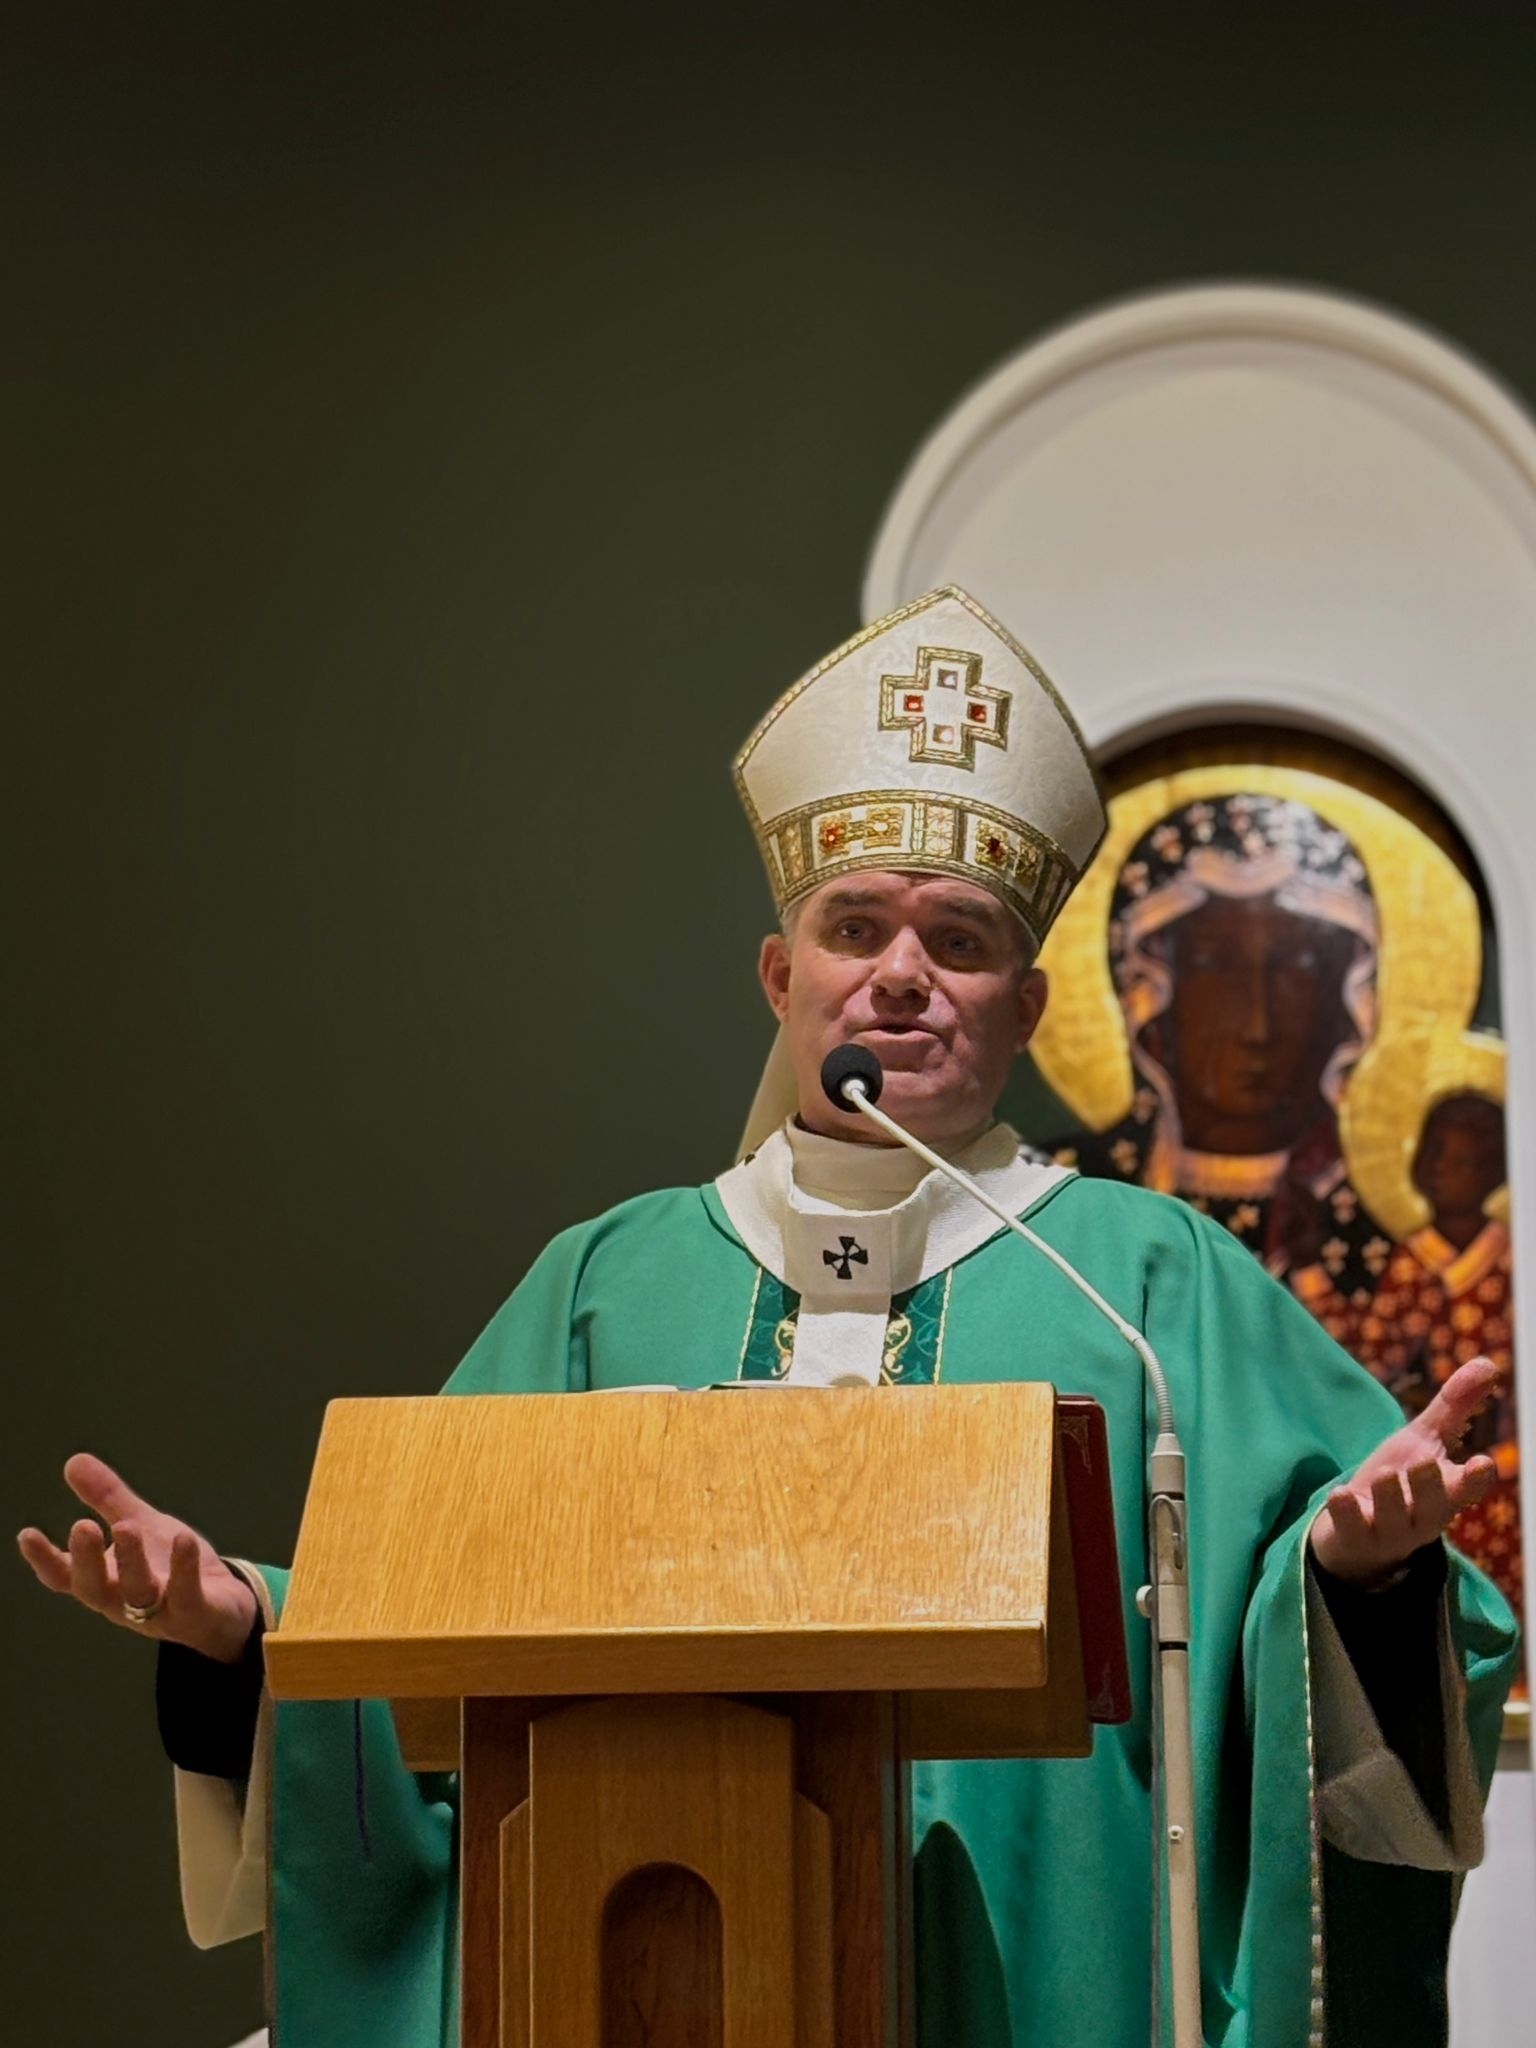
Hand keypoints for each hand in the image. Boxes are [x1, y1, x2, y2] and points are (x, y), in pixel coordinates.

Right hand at [17, 1453, 257, 1662]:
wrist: (222, 1609)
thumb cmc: (169, 1569)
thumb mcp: (139, 1525)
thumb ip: (108, 1499)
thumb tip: (73, 1462)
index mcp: (105, 1580)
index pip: (65, 1576)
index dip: (44, 1559)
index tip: (27, 1534)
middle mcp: (124, 1601)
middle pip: (95, 1588)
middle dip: (87, 1559)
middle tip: (81, 1526)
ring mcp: (158, 1612)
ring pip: (137, 1592)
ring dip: (131, 1560)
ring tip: (126, 1527)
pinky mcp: (194, 1614)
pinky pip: (186, 1595)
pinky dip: (184, 1569)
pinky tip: (184, 1539)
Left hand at [1310, 1355, 1500, 1584]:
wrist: (1357, 1533)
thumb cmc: (1401, 1481)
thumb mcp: (1425, 1440)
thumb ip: (1455, 1407)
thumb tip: (1488, 1362)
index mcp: (1445, 1493)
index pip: (1466, 1490)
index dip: (1474, 1480)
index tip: (1482, 1464)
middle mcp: (1421, 1516)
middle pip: (1432, 1506)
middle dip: (1429, 1486)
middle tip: (1424, 1462)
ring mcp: (1386, 1530)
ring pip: (1394, 1519)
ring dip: (1390, 1496)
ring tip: (1389, 1473)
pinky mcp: (1352, 1537)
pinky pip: (1351, 1528)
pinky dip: (1345, 1511)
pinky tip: (1339, 1493)